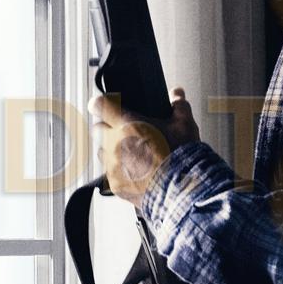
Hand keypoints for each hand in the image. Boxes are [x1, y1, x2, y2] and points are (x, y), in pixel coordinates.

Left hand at [89, 87, 199, 204]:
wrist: (182, 190)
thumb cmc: (182, 158)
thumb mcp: (184, 125)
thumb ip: (178, 105)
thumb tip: (177, 93)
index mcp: (128, 124)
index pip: (99, 105)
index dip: (100, 103)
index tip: (103, 105)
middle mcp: (115, 144)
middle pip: (97, 129)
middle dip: (107, 128)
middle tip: (126, 131)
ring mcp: (113, 166)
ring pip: (102, 152)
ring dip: (112, 150)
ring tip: (133, 154)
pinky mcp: (115, 184)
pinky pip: (110, 173)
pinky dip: (120, 171)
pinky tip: (137, 171)